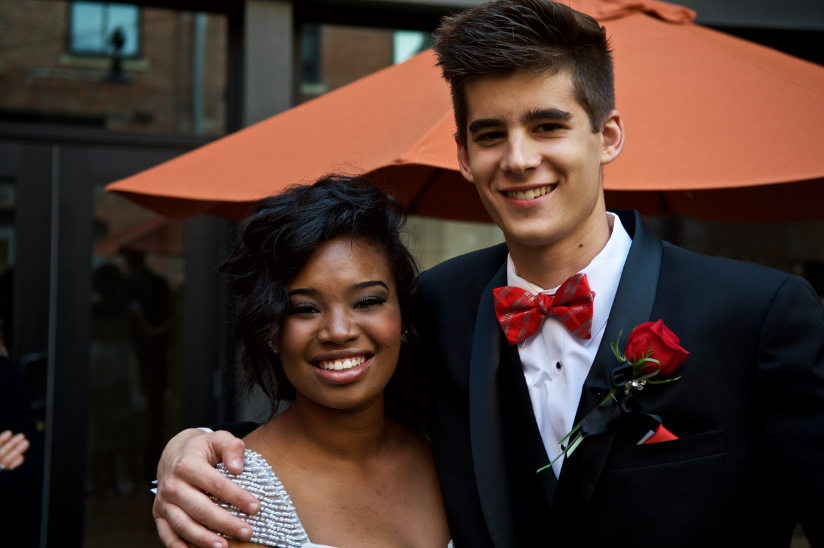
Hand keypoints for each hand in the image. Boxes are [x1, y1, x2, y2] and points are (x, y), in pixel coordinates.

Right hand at [0, 430, 29, 469]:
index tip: (9, 432)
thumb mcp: (0, 446)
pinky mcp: (2, 473)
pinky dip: (15, 464)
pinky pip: (8, 469)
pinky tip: (22, 457)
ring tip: (26, 442)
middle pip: (0, 454)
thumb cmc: (0, 451)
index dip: (1, 440)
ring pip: (6, 461)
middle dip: (11, 444)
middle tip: (22, 435)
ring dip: (16, 451)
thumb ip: (0, 442)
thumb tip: (8, 434)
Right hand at [153, 429, 258, 547]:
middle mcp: (172, 485)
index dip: (237, 497)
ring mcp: (163, 501)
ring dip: (203, 539)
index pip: (216, 484)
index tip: (255, 507)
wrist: (174, 452)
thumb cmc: (202, 448)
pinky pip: (167, 533)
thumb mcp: (218, 438)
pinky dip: (177, 546)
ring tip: (224, 547)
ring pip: (183, 525)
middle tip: (246, 532)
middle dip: (225, 523)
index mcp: (187, 464)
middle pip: (200, 509)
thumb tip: (237, 468)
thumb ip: (232, 447)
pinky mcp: (159, 513)